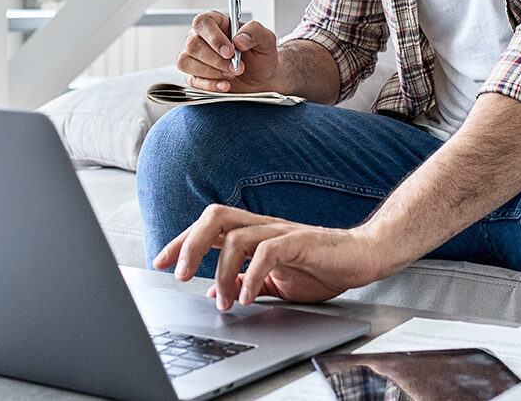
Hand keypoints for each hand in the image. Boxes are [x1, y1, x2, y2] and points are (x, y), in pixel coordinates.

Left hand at [152, 205, 384, 309]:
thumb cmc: (319, 266)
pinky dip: (252, 276)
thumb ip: (246, 281)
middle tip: (180, 275)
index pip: (209, 227)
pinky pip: (268, 252)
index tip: (160, 262)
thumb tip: (215, 290)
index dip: (181, 241)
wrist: (361, 257)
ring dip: (222, 271)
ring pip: (236, 234)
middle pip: (215, 217)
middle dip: (190, 243)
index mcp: (253, 233)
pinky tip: (249, 297)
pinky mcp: (300, 241)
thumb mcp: (275, 281)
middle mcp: (263, 226)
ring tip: (224, 302)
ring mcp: (281, 231)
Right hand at [176, 12, 278, 92]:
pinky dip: (210, 85)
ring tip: (232, 75)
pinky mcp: (194, 75)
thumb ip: (255, 32)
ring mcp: (195, 57)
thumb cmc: (260, 56)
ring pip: (187, 62)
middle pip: (192, 44)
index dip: (213, 37)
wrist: (261, 79)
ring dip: (212, 72)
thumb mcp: (266, 40)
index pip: (202, 22)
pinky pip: (191, 80)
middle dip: (216, 60)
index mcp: (217, 23)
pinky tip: (225, 85)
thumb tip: (238, 38)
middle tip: (236, 67)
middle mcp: (201, 37)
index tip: (230, 51)